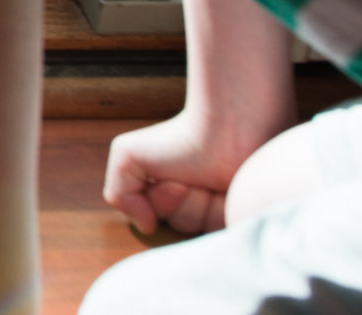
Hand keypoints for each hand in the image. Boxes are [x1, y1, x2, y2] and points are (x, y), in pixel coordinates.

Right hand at [103, 109, 259, 235]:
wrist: (226, 128)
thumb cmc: (179, 138)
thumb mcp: (128, 156)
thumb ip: (119, 194)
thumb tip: (146, 227)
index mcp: (166, 195)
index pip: (155, 222)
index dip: (160, 203)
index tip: (171, 179)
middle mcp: (192, 205)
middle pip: (180, 228)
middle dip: (184, 205)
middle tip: (190, 179)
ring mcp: (219, 211)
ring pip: (205, 230)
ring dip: (205, 205)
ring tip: (214, 180)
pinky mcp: (242, 217)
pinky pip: (229, 233)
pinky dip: (227, 211)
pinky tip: (231, 190)